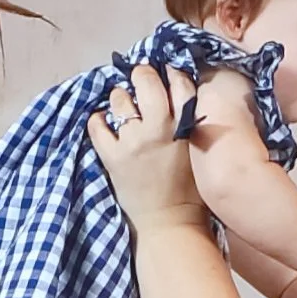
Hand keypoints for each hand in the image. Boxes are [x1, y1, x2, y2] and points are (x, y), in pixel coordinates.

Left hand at [86, 63, 207, 238]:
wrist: (170, 223)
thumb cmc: (190, 190)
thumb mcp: (199, 150)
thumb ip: (191, 121)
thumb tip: (178, 93)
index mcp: (186, 127)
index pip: (179, 83)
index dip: (171, 74)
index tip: (166, 74)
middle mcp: (159, 129)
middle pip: (146, 81)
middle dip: (142, 75)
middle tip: (141, 79)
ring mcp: (133, 142)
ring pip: (120, 99)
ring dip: (121, 99)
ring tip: (125, 108)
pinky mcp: (112, 157)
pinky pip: (97, 126)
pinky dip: (98, 120)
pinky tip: (104, 122)